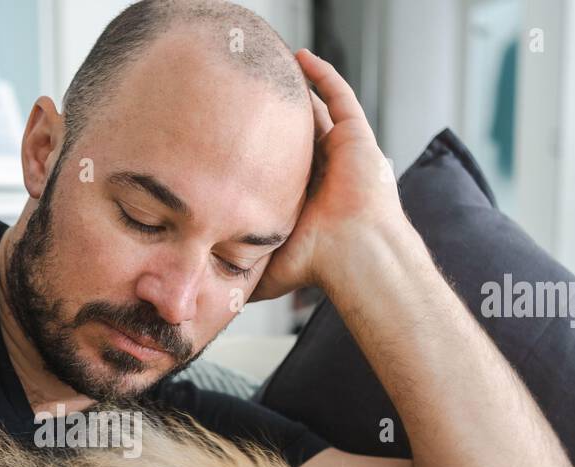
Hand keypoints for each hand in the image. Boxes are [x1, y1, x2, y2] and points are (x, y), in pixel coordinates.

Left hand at [251, 49, 409, 301]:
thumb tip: (215, 299)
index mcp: (308, 198)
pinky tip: (301, 59)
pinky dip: (323, 76)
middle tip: (246, 95)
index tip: (230, 136)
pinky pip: (340, 97)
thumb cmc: (316, 266)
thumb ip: (245, 273)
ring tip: (270, 69)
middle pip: (297, 134)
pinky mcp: (358, 138)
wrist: (355, 257)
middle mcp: (327, 173)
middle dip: (276, 114)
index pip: (281, 166)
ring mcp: (344, 154)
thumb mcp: (268, 269)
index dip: (259, 149)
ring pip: (318, 111)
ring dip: (296, 90)